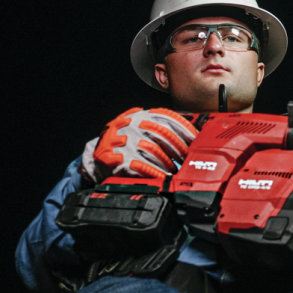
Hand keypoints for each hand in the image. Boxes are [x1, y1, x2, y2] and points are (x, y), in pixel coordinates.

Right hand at [78, 108, 197, 182]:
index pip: (168, 117)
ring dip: (169, 162)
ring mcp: (128, 142)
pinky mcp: (123, 159)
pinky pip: (145, 167)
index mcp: (141, 115)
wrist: (97, 152)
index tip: (195, 138)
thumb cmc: (123, 138)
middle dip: (180, 147)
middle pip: (165, 135)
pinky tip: (164, 176)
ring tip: (175, 168)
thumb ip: (157, 121)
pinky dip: (157, 173)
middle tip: (187, 157)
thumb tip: (187, 127)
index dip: (184, 128)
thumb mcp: (137, 123)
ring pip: (156, 152)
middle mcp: (134, 126)